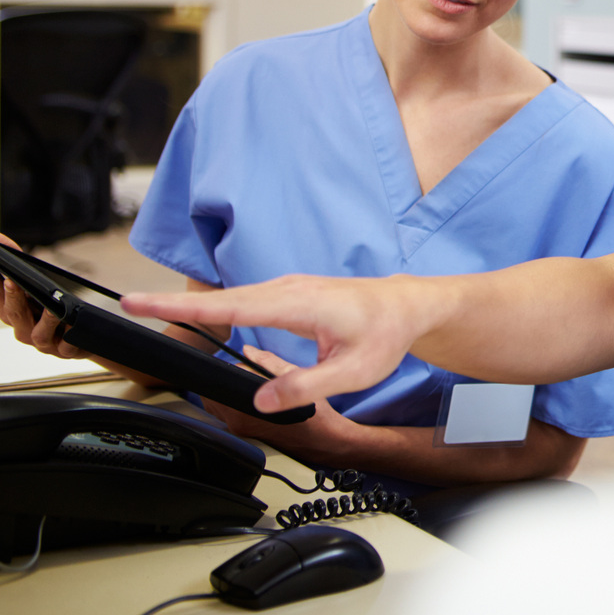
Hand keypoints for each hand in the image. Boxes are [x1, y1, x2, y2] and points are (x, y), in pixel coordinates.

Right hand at [2, 275, 90, 359]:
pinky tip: (73, 323)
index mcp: (16, 317)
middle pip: (14, 316)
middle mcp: (25, 332)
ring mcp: (46, 344)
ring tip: (51, 308)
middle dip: (13, 299)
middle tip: (11, 282)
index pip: (1, 303)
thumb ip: (28, 279)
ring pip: (39, 335)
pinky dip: (69, 335)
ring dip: (45, 320)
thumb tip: (12, 251)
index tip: (2, 276)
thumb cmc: (58, 312)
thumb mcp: (41, 296)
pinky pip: (66, 346)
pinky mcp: (66, 352)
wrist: (84, 339)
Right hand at [122, 273, 439, 413]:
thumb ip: (306, 386)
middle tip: (130, 305)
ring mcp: (286, 290)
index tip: (144, 302)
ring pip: (231, 299)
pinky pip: (244, 301)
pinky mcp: (287, 296)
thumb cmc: (385, 334)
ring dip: (192, 304)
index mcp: (298, 305)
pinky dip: (217, 307)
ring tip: (150, 310)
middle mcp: (287, 290)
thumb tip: (260, 401)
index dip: (183, 307)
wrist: (406, 307)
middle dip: (174, 302)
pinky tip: (199, 316)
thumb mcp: (354, 372)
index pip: (229, 307)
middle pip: (220, 299)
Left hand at [203, 346, 365, 469]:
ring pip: (219, 404)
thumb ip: (267, 362)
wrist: (323, 440)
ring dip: (230, 392)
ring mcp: (238, 430)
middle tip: (248, 372)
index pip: (222, 379)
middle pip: (215, 393)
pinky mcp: (242, 435)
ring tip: (253, 385)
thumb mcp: (294, 376)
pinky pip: (228, 414)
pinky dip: (236, 403)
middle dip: (227, 379)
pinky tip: (256, 399)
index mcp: (246, 406)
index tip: (244, 363)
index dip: (230, 366)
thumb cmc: (313, 413)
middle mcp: (237, 421)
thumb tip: (248, 351)